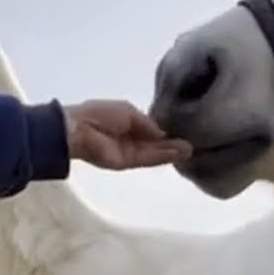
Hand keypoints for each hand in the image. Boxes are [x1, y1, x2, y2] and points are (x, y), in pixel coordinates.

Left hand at [64, 99, 191, 169]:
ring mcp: (129, 151)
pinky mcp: (126, 163)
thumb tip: (163, 133)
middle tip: (193, 143)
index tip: (184, 130)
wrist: (79, 129)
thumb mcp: (128, 111)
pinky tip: (178, 154)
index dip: (166, 130)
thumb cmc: (100, 113)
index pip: (151, 128)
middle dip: (172, 143)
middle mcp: (130, 137)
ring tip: (191, 150)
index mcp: (128, 121)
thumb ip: (147, 123)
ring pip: (154, 153)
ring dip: (171, 152)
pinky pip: (147, 159)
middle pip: (154, 143)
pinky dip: (162, 157)